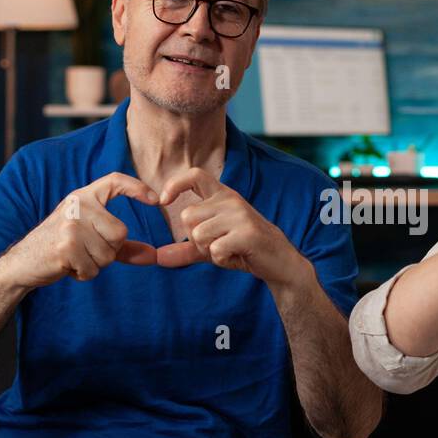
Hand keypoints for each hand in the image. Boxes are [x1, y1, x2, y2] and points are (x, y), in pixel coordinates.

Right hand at [0, 173, 161, 287]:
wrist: (22, 262)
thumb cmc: (60, 247)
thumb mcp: (91, 239)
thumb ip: (123, 246)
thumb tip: (154, 255)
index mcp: (83, 196)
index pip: (114, 181)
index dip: (137, 187)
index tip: (156, 200)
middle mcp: (77, 205)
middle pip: (120, 233)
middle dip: (109, 251)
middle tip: (84, 250)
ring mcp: (70, 225)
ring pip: (108, 254)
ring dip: (94, 264)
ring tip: (74, 257)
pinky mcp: (65, 246)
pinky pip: (93, 268)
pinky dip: (83, 274)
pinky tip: (67, 265)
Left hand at [154, 167, 308, 286]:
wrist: (279, 261)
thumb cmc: (244, 250)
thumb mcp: (212, 246)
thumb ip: (186, 249)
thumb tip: (157, 257)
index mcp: (222, 195)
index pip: (194, 175)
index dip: (174, 184)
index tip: (163, 200)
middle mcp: (231, 200)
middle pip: (187, 216)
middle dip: (195, 238)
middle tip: (217, 244)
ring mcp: (240, 215)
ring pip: (198, 234)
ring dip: (208, 250)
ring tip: (228, 250)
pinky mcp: (247, 233)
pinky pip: (215, 249)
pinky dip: (221, 259)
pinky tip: (236, 256)